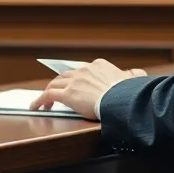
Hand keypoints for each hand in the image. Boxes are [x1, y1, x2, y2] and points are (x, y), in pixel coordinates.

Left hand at [29, 59, 147, 119]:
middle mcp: (84, 70)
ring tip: (45, 102)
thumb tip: (138, 73)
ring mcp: (74, 81)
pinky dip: (39, 100)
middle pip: (66, 75)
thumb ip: (134, 75)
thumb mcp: (133, 79)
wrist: (120, 99)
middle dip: (60, 83)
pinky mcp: (67, 94)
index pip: (83, 70)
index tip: (76, 84)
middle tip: (56, 92)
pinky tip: (35, 107)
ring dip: (48, 92)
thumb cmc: (128, 92)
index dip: (77, 78)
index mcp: (99, 65)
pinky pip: (48, 95)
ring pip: (55, 83)